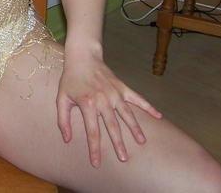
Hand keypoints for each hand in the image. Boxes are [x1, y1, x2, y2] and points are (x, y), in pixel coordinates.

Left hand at [55, 45, 161, 167]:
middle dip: (118, 144)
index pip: (92, 132)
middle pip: (113, 126)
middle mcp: (103, 100)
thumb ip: (63, 119)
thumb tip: (67, 139)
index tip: (96, 163)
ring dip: (135, 129)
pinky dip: (148, 107)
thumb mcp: (61, 98)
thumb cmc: (71, 79)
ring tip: (141, 142)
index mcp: (88, 104)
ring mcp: (114, 93)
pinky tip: (159, 116)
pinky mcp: (122, 87)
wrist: (83, 57)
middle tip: (124, 159)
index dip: (94, 149)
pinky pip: (137, 98)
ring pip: (127, 115)